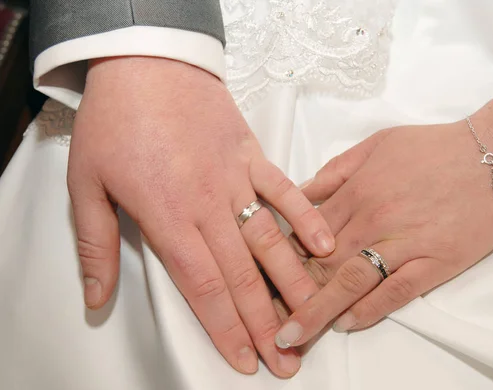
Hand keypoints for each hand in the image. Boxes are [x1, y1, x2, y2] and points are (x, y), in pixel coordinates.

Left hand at [67, 57, 334, 376]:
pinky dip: (306, 219)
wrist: (147, 63)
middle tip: (287, 357)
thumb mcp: (86, 184)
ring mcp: (236, 179)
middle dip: (266, 322)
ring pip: (270, 240)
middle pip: (242, 275)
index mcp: (167, 215)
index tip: (246, 358)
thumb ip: (95, 246)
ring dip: (292, 283)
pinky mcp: (253, 156)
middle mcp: (208, 204)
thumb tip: (97, 298)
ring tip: (313, 316)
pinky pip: (284, 191)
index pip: (203, 286)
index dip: (226, 327)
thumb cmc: (117, 121)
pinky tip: (324, 245)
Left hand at [274, 119, 492, 348]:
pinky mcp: (436, 263)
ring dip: (318, 311)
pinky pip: (396, 293)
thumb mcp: (377, 144)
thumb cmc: (436, 147)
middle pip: (322, 264)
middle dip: (289, 294)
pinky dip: (369, 311)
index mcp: (357, 191)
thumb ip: (336, 171)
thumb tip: (301, 195)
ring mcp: (405, 244)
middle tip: (266, 317)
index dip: (282, 258)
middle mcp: (374, 220)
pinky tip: (347, 324)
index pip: (307, 233)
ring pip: (352, 283)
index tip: (263, 278)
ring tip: (293, 336)